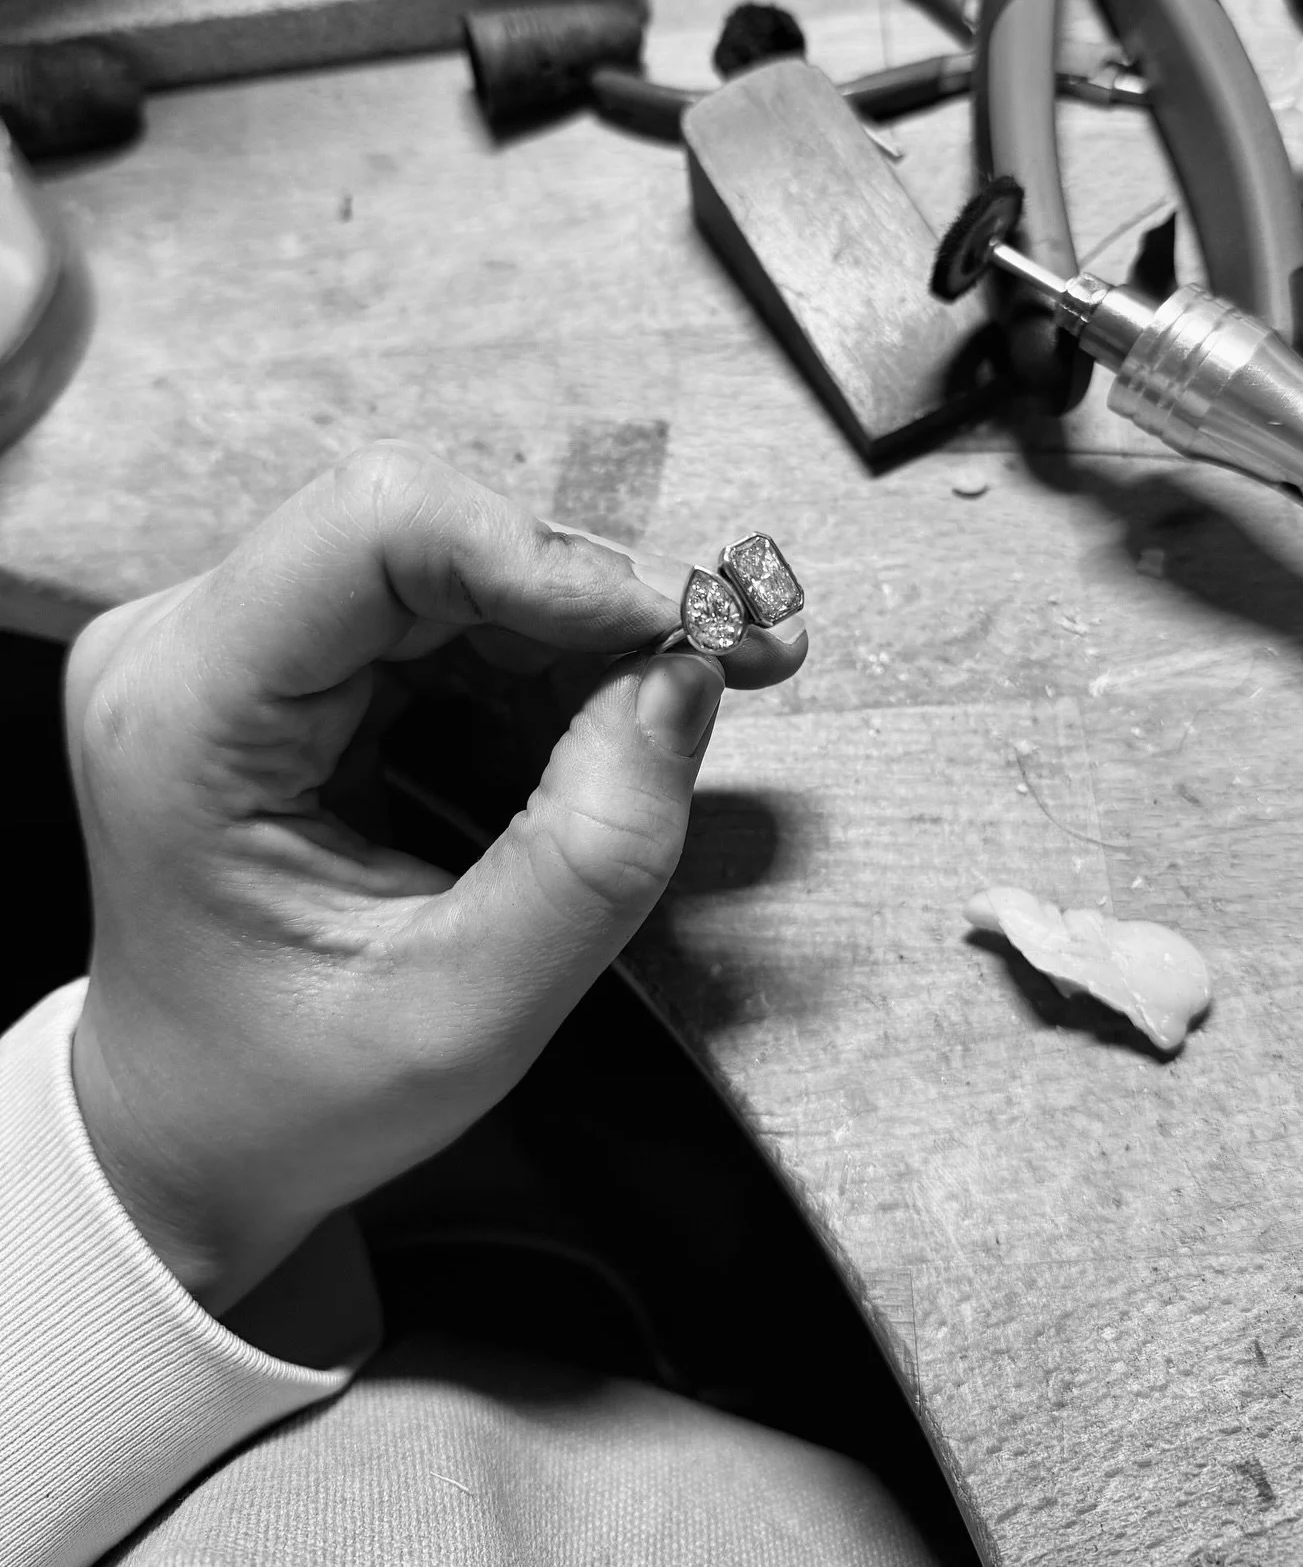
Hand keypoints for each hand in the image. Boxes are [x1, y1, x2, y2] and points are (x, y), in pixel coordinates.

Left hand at [65, 444, 805, 1316]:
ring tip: (715, 679)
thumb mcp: (462, 1014)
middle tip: (751, 648)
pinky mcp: (290, 667)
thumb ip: (589, 854)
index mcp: (186, 714)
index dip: (550, 556)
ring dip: (592, 621)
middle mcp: (188, 645)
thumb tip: (687, 681)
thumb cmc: (288, 1097)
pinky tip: (627, 711)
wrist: (187, 1138)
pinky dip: (554, 655)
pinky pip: (446, 614)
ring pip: (453, 563)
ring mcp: (234, 646)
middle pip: (428, 533)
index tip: (685, 628)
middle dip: (600, 588)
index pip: (373, 530)